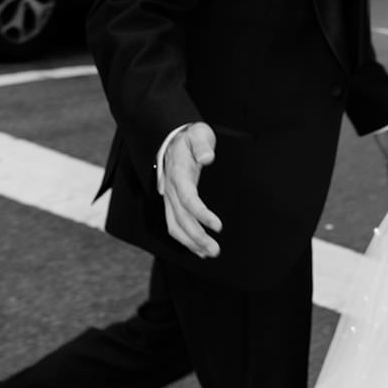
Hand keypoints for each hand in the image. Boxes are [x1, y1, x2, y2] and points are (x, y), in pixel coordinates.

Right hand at [161, 122, 222, 258]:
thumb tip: (208, 158)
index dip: (201, 214)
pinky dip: (186, 239)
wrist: (173, 138)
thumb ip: (202, 146)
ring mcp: (169, 197)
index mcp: (178, 174)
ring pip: (175, 225)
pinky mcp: (172, 202)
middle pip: (181, 218)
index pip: (188, 199)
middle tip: (216, 251)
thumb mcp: (198, 134)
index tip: (218, 227)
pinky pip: (174, 224)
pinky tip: (199, 249)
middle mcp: (170, 189)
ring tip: (210, 253)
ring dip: (191, 242)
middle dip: (197, 237)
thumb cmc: (190, 137)